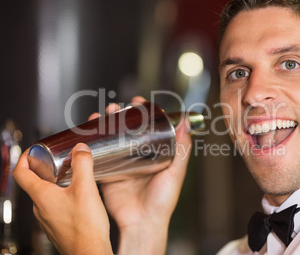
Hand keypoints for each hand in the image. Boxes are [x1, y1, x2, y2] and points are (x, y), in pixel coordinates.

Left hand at [13, 143, 112, 254]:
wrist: (89, 253)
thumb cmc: (85, 226)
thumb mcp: (86, 189)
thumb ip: (83, 165)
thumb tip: (79, 148)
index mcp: (41, 196)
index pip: (21, 173)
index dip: (25, 158)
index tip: (34, 151)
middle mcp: (40, 208)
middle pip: (34, 183)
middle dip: (45, 169)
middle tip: (59, 161)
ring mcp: (47, 219)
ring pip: (45, 196)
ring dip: (54, 184)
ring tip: (71, 178)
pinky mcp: (57, 227)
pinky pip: (54, 207)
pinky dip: (61, 196)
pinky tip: (78, 199)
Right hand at [89, 97, 191, 253]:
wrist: (142, 223)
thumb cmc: (162, 201)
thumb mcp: (175, 172)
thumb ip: (182, 150)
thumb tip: (187, 122)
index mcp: (155, 153)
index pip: (147, 126)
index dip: (141, 112)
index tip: (137, 101)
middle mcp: (137, 155)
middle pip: (126, 128)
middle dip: (119, 114)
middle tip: (114, 107)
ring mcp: (121, 163)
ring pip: (110, 138)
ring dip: (104, 124)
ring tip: (100, 115)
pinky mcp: (107, 173)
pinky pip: (97, 156)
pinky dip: (91, 143)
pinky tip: (87, 132)